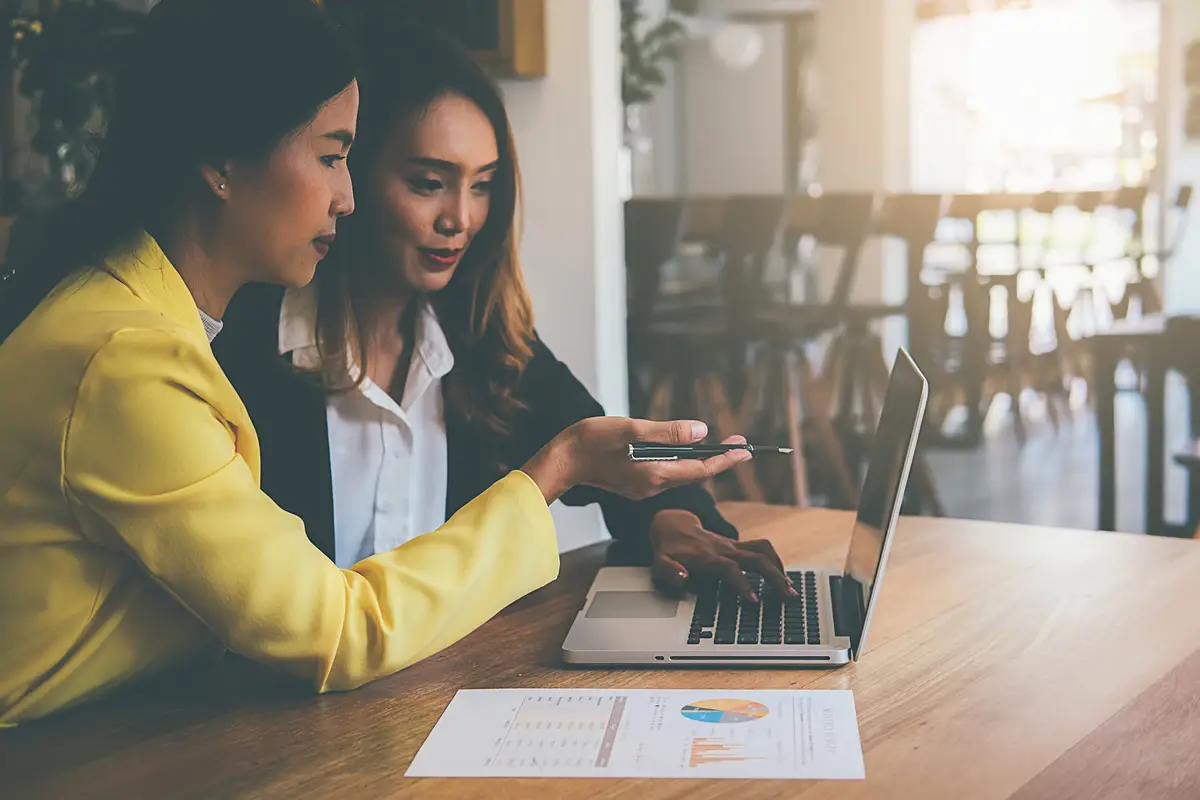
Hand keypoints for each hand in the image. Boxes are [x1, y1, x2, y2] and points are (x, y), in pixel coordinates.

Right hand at [520, 418, 749, 504]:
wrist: (562, 459)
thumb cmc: (593, 441)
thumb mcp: (634, 429)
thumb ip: (669, 433)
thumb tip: (702, 432)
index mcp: (655, 474)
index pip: (701, 469)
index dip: (726, 459)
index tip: (746, 450)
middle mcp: (652, 486)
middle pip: (694, 473)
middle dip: (717, 458)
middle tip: (738, 443)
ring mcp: (643, 487)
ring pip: (679, 472)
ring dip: (698, 459)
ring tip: (716, 444)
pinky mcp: (634, 483)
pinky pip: (664, 472)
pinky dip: (678, 460)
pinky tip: (680, 448)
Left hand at [648, 509, 795, 602]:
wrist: (672, 524)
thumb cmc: (668, 549)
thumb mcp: (659, 562)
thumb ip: (669, 571)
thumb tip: (682, 577)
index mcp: (706, 557)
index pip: (729, 568)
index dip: (742, 583)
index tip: (755, 600)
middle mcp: (724, 549)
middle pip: (755, 559)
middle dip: (774, 577)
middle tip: (788, 596)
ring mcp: (733, 545)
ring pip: (763, 550)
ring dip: (779, 568)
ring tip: (790, 589)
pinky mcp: (739, 544)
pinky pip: (762, 548)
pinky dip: (776, 562)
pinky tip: (782, 577)